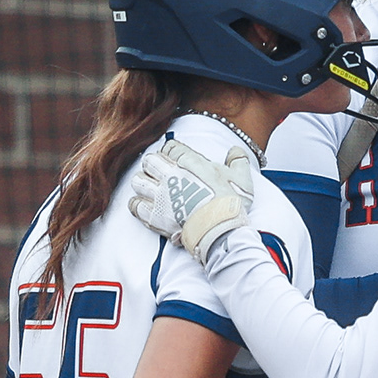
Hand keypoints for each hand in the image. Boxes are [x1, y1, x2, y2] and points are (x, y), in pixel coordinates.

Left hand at [125, 116, 261, 259]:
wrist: (220, 231)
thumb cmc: (229, 205)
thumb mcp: (241, 178)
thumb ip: (238, 160)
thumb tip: (235, 151)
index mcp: (188, 162)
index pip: (169, 147)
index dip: (172, 153)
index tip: (177, 161)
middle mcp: (169, 176)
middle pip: (149, 161)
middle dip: (154, 166)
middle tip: (162, 174)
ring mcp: (159, 196)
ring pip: (138, 181)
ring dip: (144, 184)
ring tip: (152, 190)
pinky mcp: (154, 216)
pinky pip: (135, 205)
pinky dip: (138, 205)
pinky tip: (146, 206)